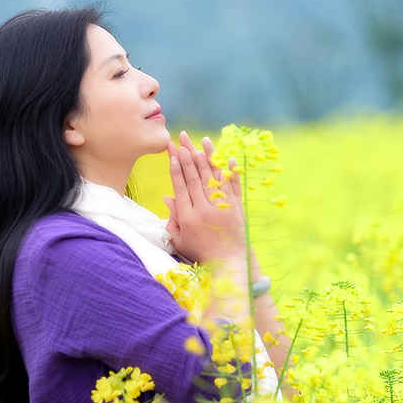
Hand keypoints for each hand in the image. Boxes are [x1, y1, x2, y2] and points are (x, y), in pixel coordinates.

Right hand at [163, 131, 246, 264]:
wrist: (229, 263)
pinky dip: (229, 171)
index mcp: (188, 217)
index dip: (176, 168)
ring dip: (206, 159)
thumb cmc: (201, 253)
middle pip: (194, 178)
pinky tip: (227, 157)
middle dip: (187, 157)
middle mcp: (204, 210)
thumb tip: (167, 196)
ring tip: (200, 142)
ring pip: (211, 178)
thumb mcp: (180, 240)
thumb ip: (172, 219)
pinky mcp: (235, 208)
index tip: (172, 153)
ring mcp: (221, 208)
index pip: (180, 187)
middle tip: (182, 139)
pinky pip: (231, 186)